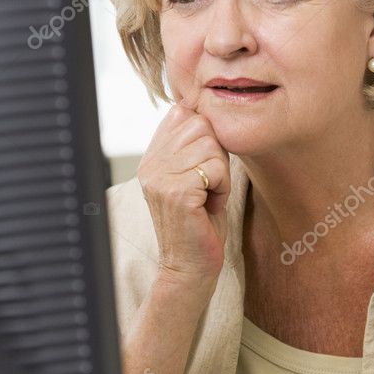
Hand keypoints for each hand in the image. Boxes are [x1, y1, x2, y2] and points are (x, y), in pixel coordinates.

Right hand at [137, 103, 230, 287]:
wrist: (190, 267)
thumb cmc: (200, 223)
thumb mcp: (193, 176)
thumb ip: (192, 144)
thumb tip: (204, 106)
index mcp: (152, 156)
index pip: (184, 114)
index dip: (207, 138)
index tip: (204, 170)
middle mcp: (150, 163)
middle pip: (201, 126)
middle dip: (217, 156)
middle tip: (208, 187)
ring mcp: (159, 176)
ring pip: (211, 146)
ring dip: (221, 174)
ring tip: (208, 198)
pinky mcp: (176, 192)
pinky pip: (215, 169)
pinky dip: (223, 188)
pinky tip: (210, 206)